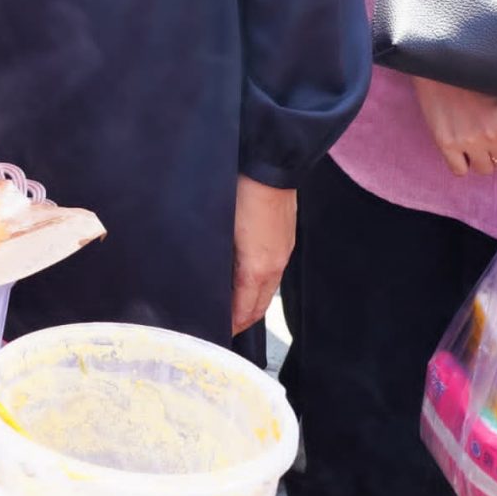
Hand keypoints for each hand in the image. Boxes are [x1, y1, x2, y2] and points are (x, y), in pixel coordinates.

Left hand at [230, 177, 293, 333]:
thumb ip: (217, 260)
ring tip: (233, 308)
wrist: (269, 163)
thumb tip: (210, 280)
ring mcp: (283, 253)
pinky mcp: (286, 239)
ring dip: (252, 302)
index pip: (245, 311)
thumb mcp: (220, 230)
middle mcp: (274, 266)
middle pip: (259, 306)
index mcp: (257, 269)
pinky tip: (246, 279)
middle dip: (243, 320)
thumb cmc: (239, 192)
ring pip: (267, 290)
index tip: (218, 332)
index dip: (232, 325)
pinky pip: (273, 273)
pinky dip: (260, 284)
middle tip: (224, 327)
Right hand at [411, 77, 496, 179]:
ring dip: (484, 159)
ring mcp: (468, 141)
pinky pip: (459, 170)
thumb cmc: (477, 76)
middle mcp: (493, 135)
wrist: (441, 65)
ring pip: (485, 170)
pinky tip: (462, 147)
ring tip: (478, 141)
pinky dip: (462, 162)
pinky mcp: (445, 144)